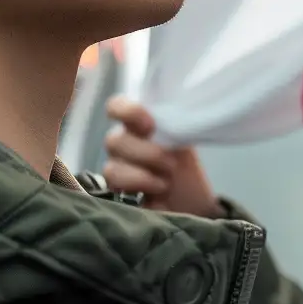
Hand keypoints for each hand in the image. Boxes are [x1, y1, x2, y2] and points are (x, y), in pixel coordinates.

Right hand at [103, 96, 221, 217]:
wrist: (190, 197)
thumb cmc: (185, 162)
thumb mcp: (185, 138)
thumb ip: (175, 121)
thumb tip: (180, 115)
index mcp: (137, 122)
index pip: (115, 106)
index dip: (127, 111)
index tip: (150, 124)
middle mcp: (122, 142)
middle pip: (112, 141)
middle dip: (147, 153)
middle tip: (172, 162)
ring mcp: (116, 167)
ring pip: (112, 168)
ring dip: (143, 175)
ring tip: (167, 178)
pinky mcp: (116, 191)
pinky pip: (115, 188)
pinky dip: (142, 185)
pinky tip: (159, 189)